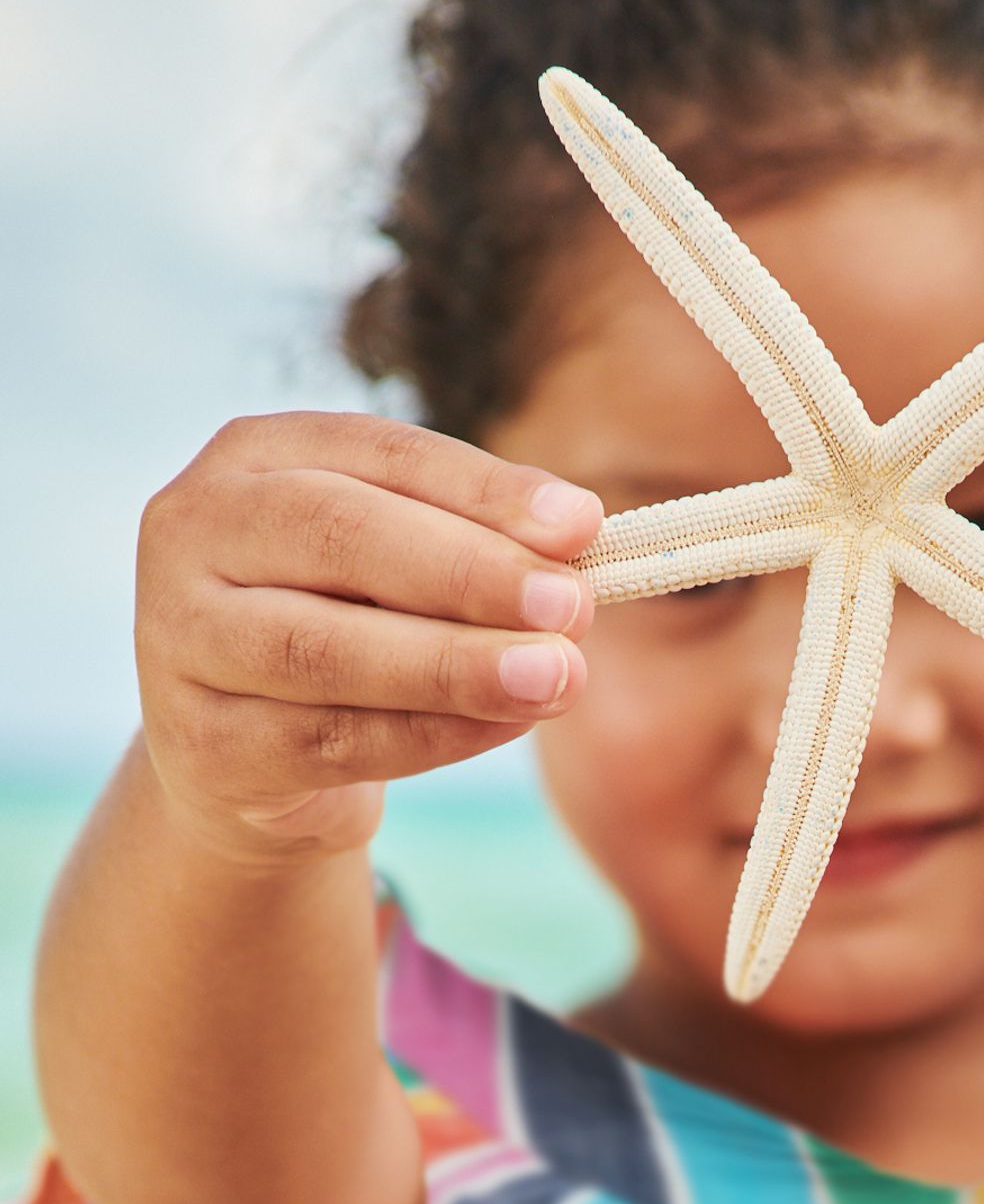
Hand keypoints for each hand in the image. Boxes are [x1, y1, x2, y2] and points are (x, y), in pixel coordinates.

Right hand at [135, 411, 602, 857]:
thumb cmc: (344, 626)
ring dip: (454, 665)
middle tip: (574, 607)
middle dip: (468, 572)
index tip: (582, 527)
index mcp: (251, 455)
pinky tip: (506, 725)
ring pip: (325, 649)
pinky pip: (328, 740)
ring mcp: (182, 637)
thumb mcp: (397, 564)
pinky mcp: (202, 740)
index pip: (377, 451)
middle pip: (338, 536)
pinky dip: (431, 735)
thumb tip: (578, 537)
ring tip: (555, 676)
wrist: (245, 752)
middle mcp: (197, 529)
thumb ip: (473, 541)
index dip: (482, 489)